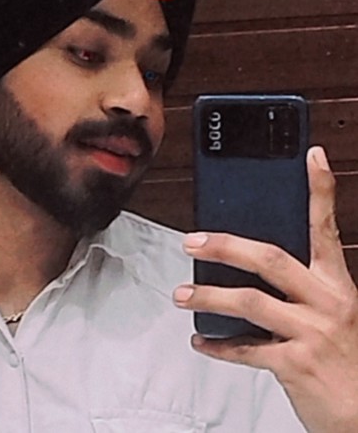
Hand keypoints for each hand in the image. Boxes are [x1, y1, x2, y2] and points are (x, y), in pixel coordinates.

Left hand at [173, 146, 357, 432]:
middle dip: (226, 246)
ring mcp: (312, 333)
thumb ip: (299, 287)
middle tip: (192, 241)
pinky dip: (218, 346)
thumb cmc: (345, 356)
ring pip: (249, 303)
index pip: (325, 228)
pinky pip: (245, 349)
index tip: (312, 156)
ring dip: (208, 297)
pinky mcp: (296, 365)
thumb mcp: (332, 312)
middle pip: (270, 259)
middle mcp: (326, 302)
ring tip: (182, 296)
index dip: (320, 190)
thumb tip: (249, 263)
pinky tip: (201, 341)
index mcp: (335, 285)